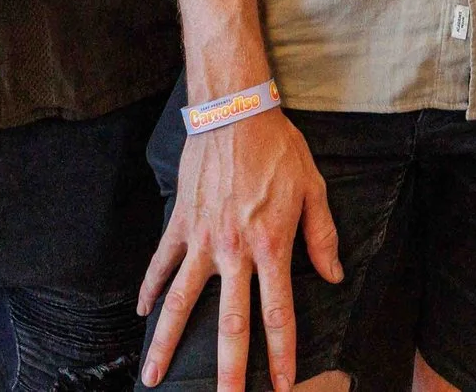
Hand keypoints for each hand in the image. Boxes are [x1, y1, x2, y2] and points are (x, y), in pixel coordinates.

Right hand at [138, 108, 342, 391]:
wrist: (235, 111)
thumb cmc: (278, 148)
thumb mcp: (313, 189)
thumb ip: (322, 237)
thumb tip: (333, 276)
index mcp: (271, 246)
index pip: (278, 314)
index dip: (280, 354)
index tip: (280, 385)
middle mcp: (234, 251)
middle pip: (229, 323)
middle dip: (227, 369)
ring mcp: (202, 239)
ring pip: (180, 302)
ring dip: (167, 342)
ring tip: (155, 377)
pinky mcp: (180, 222)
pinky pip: (161, 263)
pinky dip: (150, 289)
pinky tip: (142, 313)